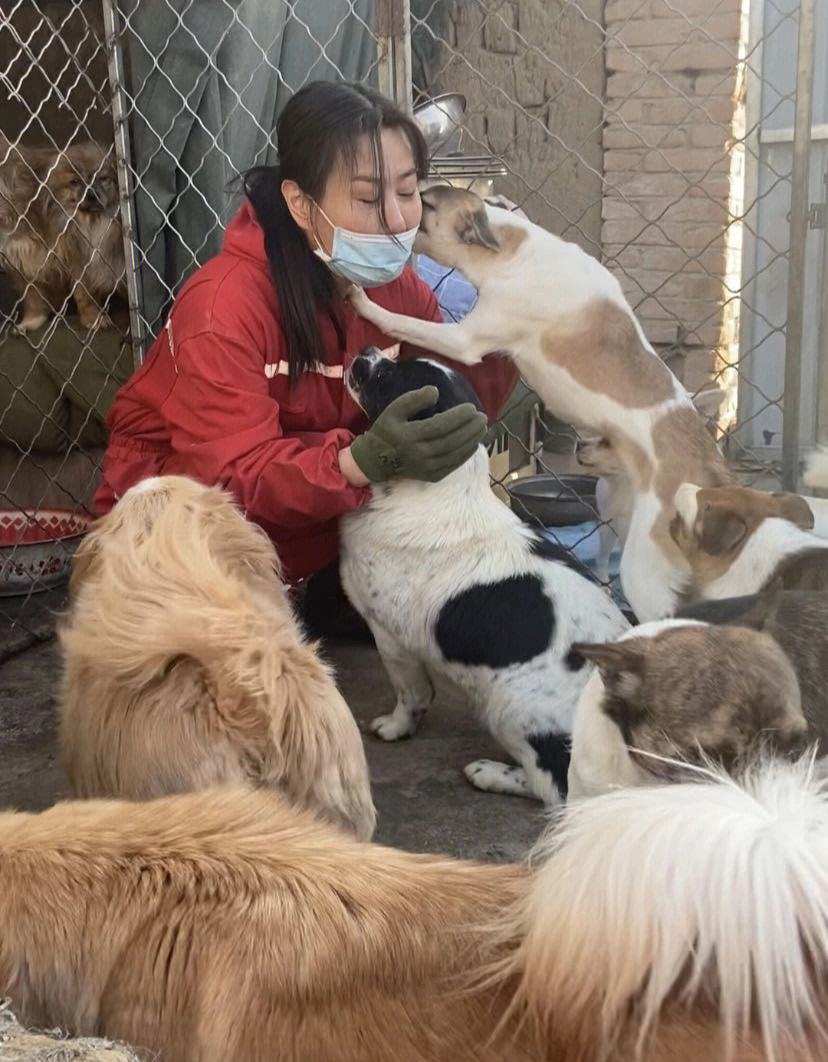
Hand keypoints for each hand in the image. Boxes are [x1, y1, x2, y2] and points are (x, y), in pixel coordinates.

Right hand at [349, 387, 486, 482]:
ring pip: (454, 454)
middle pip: (451, 441)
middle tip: (482, 417)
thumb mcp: (394, 410)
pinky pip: (451, 466)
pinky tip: (474, 445)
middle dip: (469, 428)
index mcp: (409, 435)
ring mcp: (425, 467)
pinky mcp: (430, 476)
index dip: (458, 417)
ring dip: (471, 441)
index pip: (440, 426)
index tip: (471, 408)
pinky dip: (465, 456)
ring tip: (482, 429)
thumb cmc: (386, 431)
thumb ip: (414, 399)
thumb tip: (435, 392)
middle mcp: (419, 453)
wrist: (375, 461)